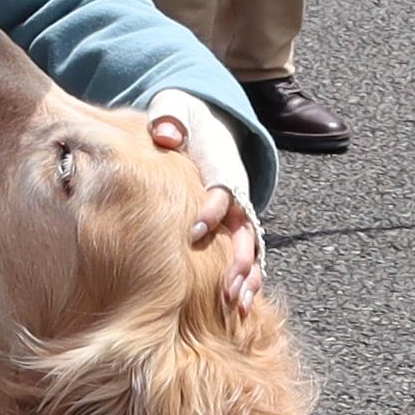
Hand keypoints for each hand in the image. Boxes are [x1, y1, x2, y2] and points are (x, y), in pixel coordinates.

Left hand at [161, 99, 264, 309]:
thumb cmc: (182, 119)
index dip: (213, 210)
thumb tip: (164, 135)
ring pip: (251, 245)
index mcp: (222, 163)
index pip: (222, 188)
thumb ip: (169, 118)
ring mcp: (238, 210)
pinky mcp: (233, 225)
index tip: (194, 232)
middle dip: (239, 257)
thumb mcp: (174, 108)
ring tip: (240, 304)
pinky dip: (247, 278)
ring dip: (248, 274)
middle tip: (228, 286)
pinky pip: (245, 254)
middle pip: (245, 226)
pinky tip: (241, 307)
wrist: (203, 122)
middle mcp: (237, 190)